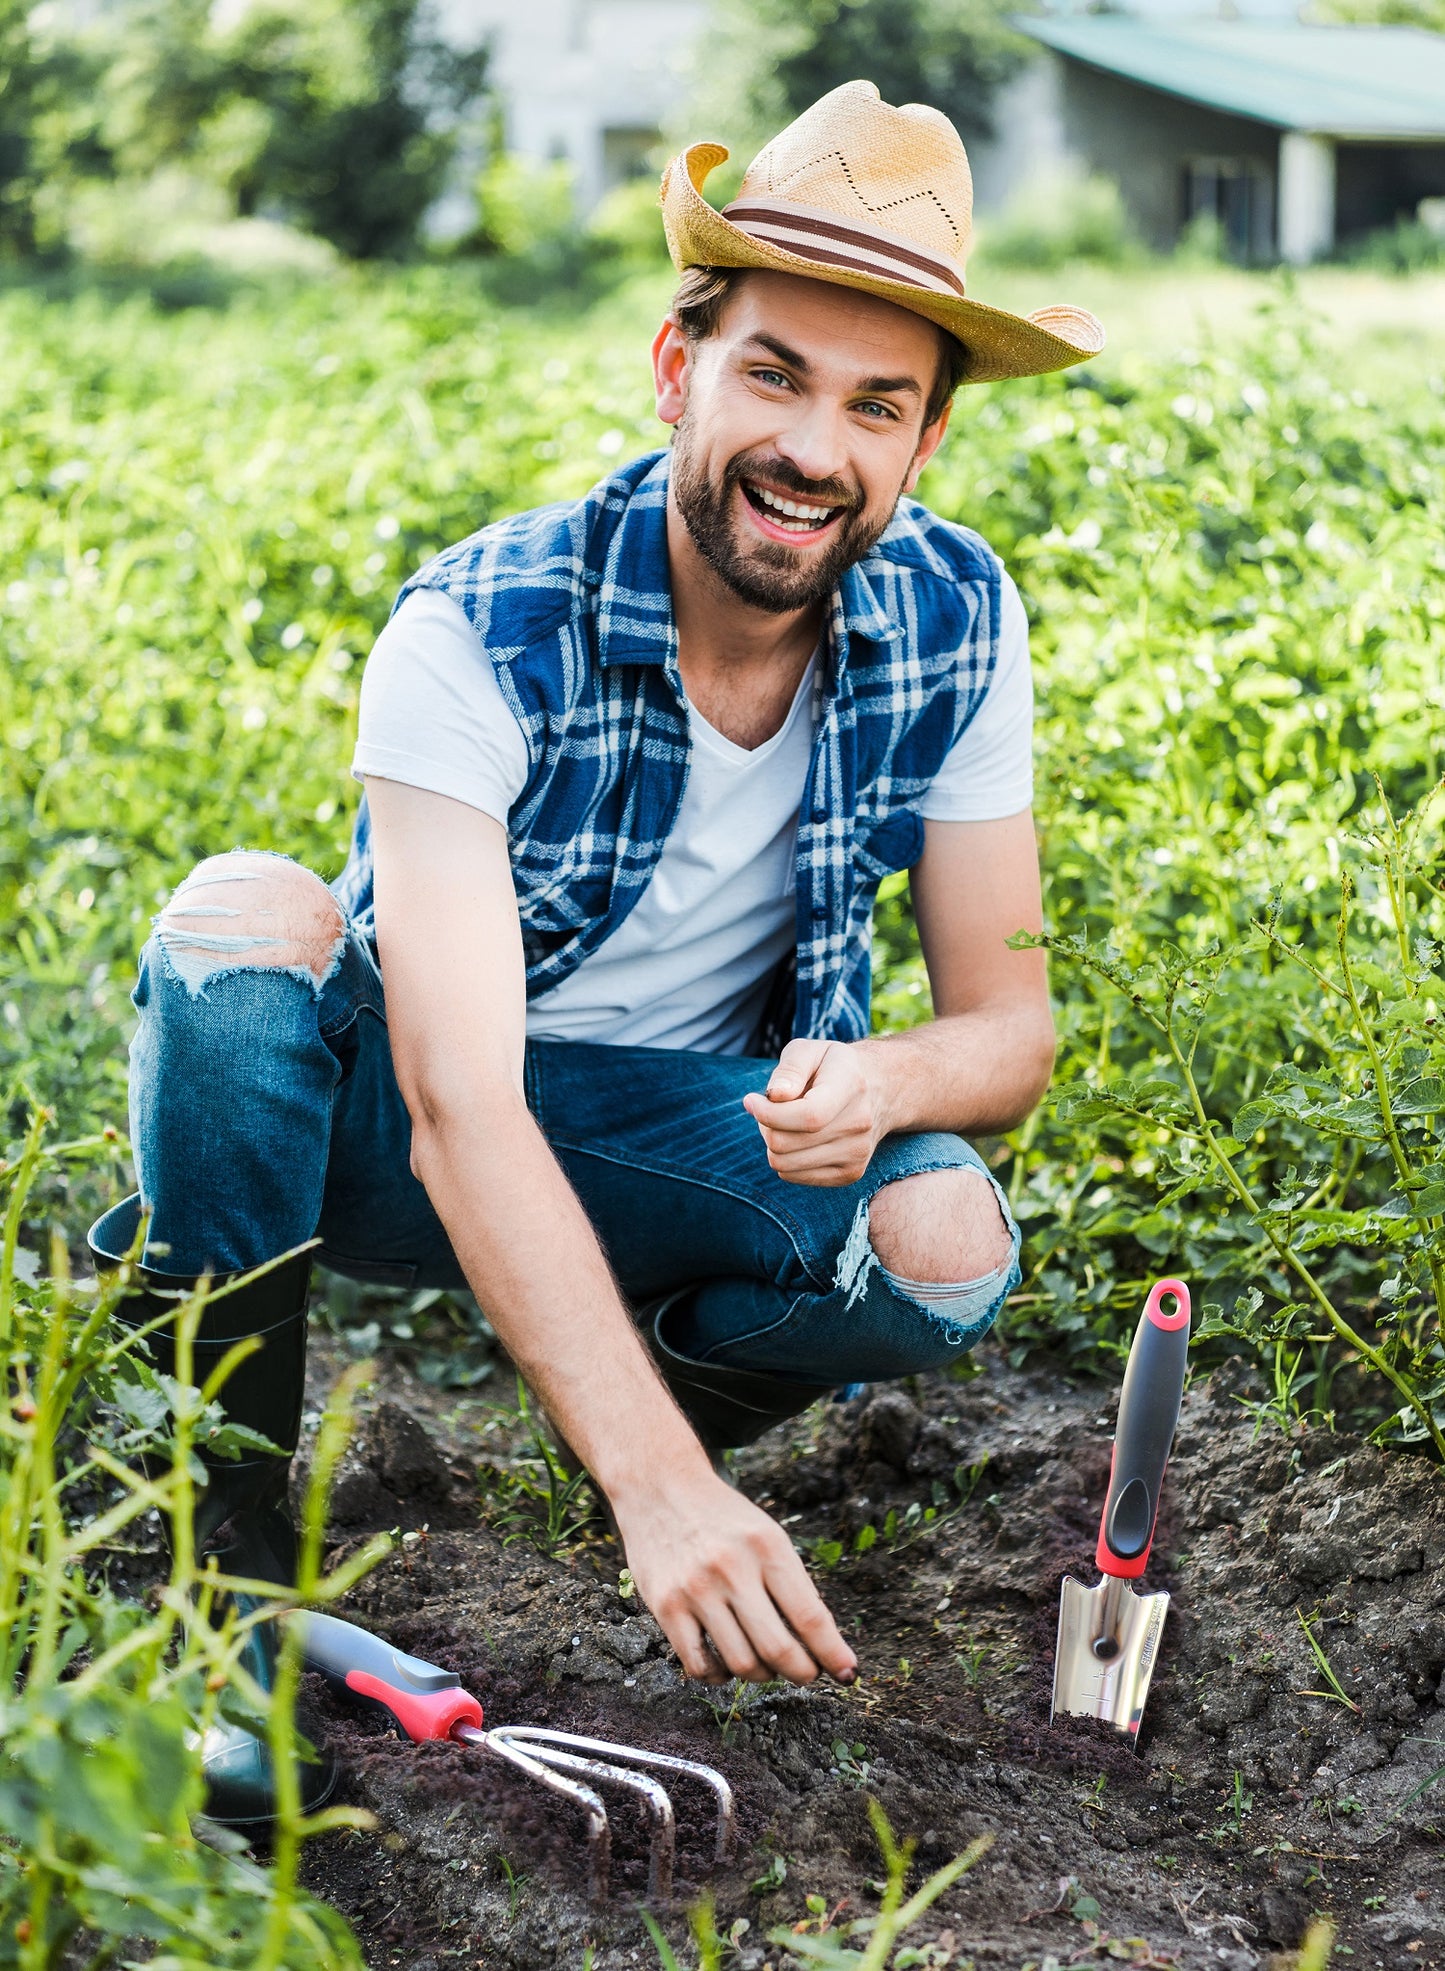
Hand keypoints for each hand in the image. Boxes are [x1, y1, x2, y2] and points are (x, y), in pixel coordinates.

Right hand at [612, 1469, 857, 1685]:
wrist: (660, 1487)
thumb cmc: (723, 1518)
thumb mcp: (767, 1534)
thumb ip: (791, 1583)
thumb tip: (821, 1642)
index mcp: (767, 1547)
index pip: (810, 1616)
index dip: (832, 1653)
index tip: (847, 1673)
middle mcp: (732, 1568)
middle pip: (778, 1649)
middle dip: (802, 1672)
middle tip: (807, 1673)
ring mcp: (696, 1589)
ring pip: (740, 1664)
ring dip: (762, 1675)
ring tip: (766, 1664)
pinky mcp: (665, 1606)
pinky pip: (698, 1665)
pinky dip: (719, 1677)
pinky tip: (726, 1665)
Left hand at [742, 1037, 890, 1185]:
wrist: (880, 1090)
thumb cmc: (833, 1066)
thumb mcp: (810, 1050)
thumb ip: (790, 1068)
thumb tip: (774, 1096)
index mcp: (851, 1086)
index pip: (807, 1116)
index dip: (769, 1113)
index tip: (751, 1100)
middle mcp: (860, 1124)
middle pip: (786, 1144)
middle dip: (765, 1125)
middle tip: (769, 1108)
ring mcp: (857, 1154)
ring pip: (784, 1165)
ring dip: (773, 1143)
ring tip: (784, 1122)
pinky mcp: (850, 1174)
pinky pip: (793, 1176)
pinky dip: (786, 1158)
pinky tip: (799, 1138)